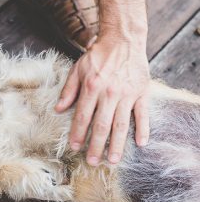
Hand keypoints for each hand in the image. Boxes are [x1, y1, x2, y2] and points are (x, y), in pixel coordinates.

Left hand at [56, 38, 149, 165]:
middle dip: (96, 146)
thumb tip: (58, 110)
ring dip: (117, 144)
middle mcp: (110, 93)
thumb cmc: (97, 56)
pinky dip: (143, 128)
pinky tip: (141, 143)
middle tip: (93, 162)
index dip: (78, 134)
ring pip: (121, 124)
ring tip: (113, 160)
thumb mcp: (77, 69)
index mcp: (92, 88)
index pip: (83, 117)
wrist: (123, 39)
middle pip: (101, 125)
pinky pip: (142, 114)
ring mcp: (127, 94)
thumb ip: (68, 91)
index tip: (75, 147)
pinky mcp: (141, 92)